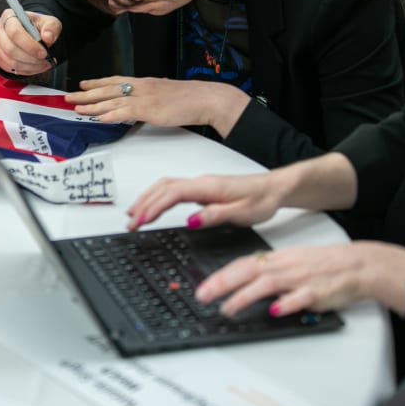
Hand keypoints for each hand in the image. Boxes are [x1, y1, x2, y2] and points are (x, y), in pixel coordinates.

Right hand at [0, 9, 59, 75]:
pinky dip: (26, 70)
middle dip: (30, 58)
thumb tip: (48, 37)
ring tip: (43, 64)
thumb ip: (51, 28)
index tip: (43, 52)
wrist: (33, 33)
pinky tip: (36, 66)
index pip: (14, 32)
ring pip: (10, 61)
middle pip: (10, 49)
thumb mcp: (50, 22)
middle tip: (44, 60)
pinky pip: (11, 68)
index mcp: (9, 16)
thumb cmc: (38, 26)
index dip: (29, 45)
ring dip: (29, 66)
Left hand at [67, 76, 249, 133]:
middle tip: (69, 96)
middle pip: (108, 89)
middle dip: (86, 93)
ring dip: (93, 105)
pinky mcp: (150, 109)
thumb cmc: (190, 98)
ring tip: (77, 108)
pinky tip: (99, 118)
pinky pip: (125, 112)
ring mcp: (145, 97)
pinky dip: (111, 115)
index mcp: (145, 82)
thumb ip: (150, 98)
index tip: (83, 84)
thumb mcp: (165, 94)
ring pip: (112, 101)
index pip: (115, 80)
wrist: (207, 98)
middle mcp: (141, 87)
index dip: (97, 82)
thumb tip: (141, 105)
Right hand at [126, 170, 286, 230]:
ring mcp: (198, 184)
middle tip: (130, 223)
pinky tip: (151, 207)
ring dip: (146, 199)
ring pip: (163, 187)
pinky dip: (155, 197)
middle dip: (142, 204)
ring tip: (133, 216)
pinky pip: (170, 189)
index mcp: (207, 187)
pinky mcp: (199, 188)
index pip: (172, 195)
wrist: (274, 188)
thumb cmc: (261, 200)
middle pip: (161, 188)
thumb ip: (216, 216)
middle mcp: (199, 182)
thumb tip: (191, 221)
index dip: (153, 207)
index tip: (140, 221)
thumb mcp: (243, 213)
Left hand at [195, 241, 404, 318]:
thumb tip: (238, 280)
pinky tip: (273, 311)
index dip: (219, 276)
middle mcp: (283, 267)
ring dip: (244, 297)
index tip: (201, 288)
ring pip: (266, 285)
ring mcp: (299, 279)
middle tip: (203, 296)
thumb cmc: (321, 264)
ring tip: (227, 308)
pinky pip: (299, 298)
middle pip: (246, 272)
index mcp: (275, 259)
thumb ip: (264, 270)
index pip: (240, 265)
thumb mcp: (288, 261)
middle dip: (221, 284)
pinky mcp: (317, 292)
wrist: (356, 264)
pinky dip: (285, 304)